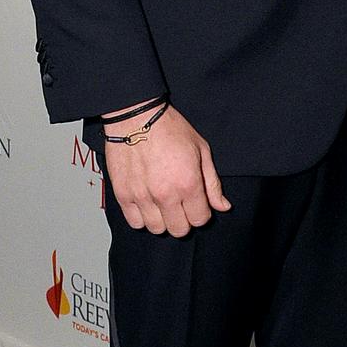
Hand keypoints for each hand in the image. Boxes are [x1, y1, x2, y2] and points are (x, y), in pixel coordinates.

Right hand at [104, 106, 230, 236]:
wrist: (137, 117)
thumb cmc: (170, 129)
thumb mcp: (201, 151)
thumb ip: (212, 184)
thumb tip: (223, 206)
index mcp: (188, 184)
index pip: (200, 220)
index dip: (201, 213)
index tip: (196, 203)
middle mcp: (165, 194)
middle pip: (179, 229)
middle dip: (184, 220)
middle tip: (181, 205)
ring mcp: (142, 197)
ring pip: (157, 229)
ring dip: (163, 220)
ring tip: (162, 203)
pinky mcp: (123, 195)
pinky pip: (135, 222)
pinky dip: (142, 217)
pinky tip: (147, 203)